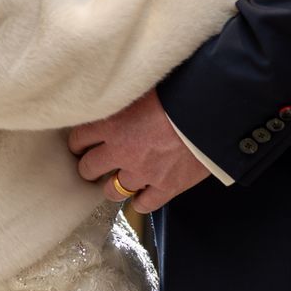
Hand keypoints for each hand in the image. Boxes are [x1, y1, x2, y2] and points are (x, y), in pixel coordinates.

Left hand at [67, 88, 213, 214]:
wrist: (212, 111)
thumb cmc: (180, 90)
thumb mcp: (144, 85)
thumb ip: (126, 97)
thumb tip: (117, 92)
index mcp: (112, 123)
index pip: (79, 138)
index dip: (78, 142)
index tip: (80, 143)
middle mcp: (121, 151)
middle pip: (89, 168)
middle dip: (89, 166)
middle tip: (94, 163)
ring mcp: (142, 173)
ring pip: (112, 191)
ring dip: (112, 186)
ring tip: (115, 180)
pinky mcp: (165, 187)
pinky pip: (143, 205)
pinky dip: (139, 201)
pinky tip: (140, 195)